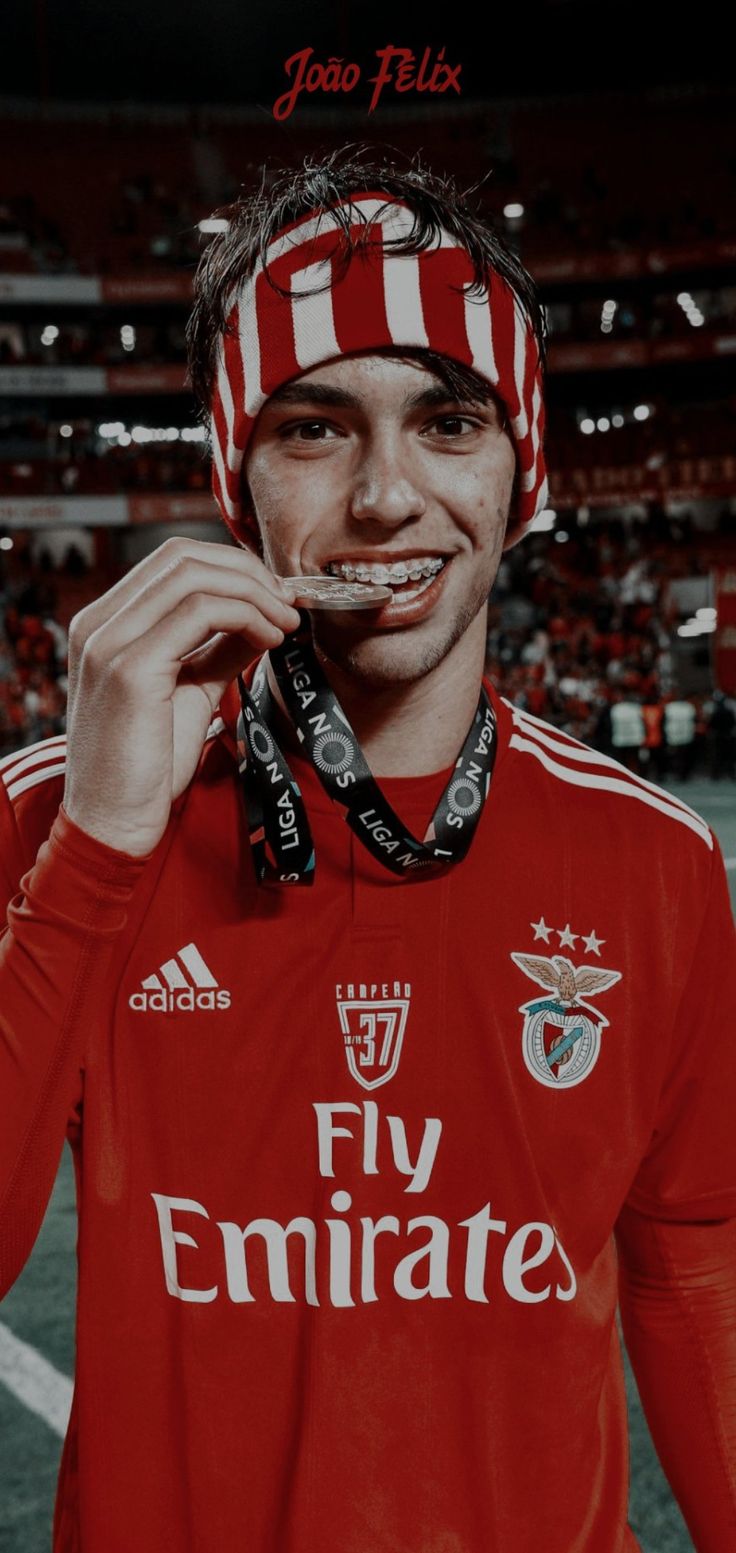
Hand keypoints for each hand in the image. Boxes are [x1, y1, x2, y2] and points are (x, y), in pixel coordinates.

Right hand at [63, 535, 299, 855]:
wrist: (114, 824)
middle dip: (248, 572)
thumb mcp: (189, 692)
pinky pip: (201, 611)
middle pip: (183, 555)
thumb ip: (217, 650)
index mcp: (104, 625)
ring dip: (255, 593)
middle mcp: (97, 624)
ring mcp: (108, 642)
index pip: (173, 561)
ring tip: (286, 625)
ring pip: (195, 576)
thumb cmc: (148, 769)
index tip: (276, 597)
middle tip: (289, 605)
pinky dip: (247, 615)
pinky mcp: (130, 668)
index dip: (233, 568)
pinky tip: (270, 640)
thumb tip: (261, 616)